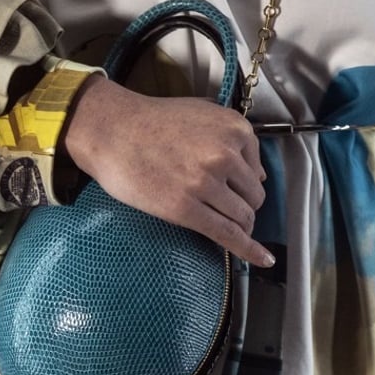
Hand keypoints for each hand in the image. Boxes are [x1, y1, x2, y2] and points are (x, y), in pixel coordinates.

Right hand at [62, 75, 273, 267]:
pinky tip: (263, 260)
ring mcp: (206, 183)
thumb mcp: (202, 114)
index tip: (233, 190)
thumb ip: (232, 138)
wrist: (111, 132)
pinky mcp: (187, 209)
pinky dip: (248, 250)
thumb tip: (258, 174)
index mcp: (233, 129)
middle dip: (243, 206)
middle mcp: (225, 154)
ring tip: (226, 227)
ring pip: (242, 217)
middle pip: (254, 196)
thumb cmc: (150, 123)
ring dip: (240, 226)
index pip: (256, 169)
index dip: (244, 183)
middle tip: (222, 207)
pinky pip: (227, 234)